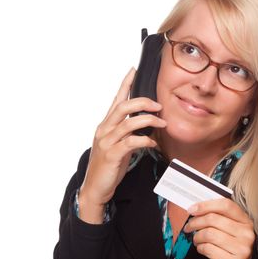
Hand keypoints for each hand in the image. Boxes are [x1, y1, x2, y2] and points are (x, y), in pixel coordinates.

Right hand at [79, 68, 166, 222]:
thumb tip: (146, 125)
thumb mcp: (117, 145)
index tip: (134, 70)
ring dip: (149, 121)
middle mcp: (104, 130)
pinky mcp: (112, 155)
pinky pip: (131, 143)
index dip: (125, 84)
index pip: (116, 99)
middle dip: (143, 102)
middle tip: (158, 106)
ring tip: (162, 123)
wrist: (95, 188)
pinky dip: (145, 141)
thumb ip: (127, 133)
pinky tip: (153, 143)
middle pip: (123, 107)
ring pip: (129, 123)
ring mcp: (107, 142)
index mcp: (106, 125)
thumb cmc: (108, 166)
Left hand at [184, 198, 254, 258]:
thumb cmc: (228, 254)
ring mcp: (242, 250)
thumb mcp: (227, 233)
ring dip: (197, 237)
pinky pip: (207, 248)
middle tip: (189, 226)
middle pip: (214, 219)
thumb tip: (197, 208)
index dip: (206, 205)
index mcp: (247, 223)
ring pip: (209, 233)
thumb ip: (218, 218)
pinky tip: (203, 250)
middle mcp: (247, 235)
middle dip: (196, 222)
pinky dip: (200, 248)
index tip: (192, 209)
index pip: (226, 205)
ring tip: (197, 240)